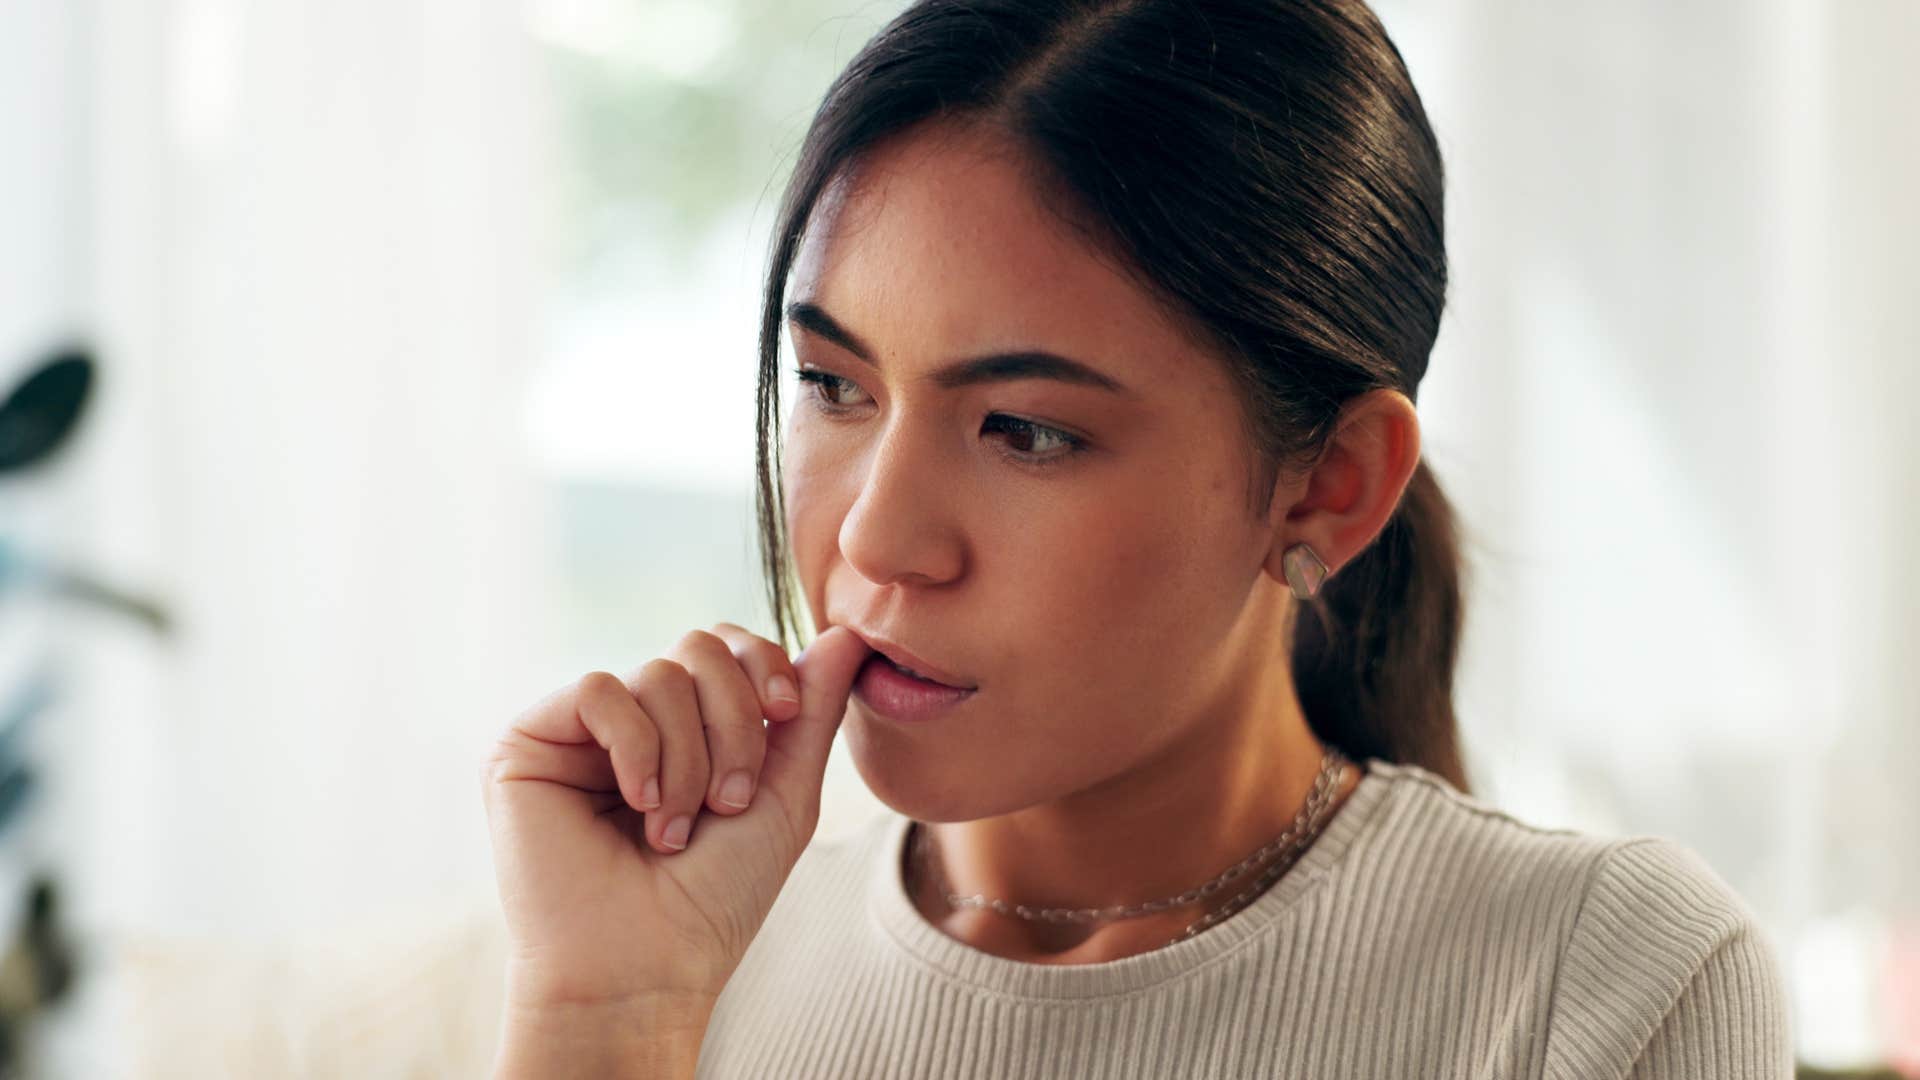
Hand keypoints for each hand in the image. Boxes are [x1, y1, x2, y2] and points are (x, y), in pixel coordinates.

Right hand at [479, 622, 871, 1011]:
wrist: (647, 967)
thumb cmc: (715, 899)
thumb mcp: (784, 796)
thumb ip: (811, 713)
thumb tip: (847, 636)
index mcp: (688, 728)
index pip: (729, 645)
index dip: (763, 665)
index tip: (785, 715)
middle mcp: (633, 720)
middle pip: (698, 647)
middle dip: (732, 721)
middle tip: (728, 800)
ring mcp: (580, 731)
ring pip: (657, 672)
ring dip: (688, 758)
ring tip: (676, 829)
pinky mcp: (529, 742)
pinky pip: (601, 690)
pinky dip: (636, 747)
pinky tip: (638, 805)